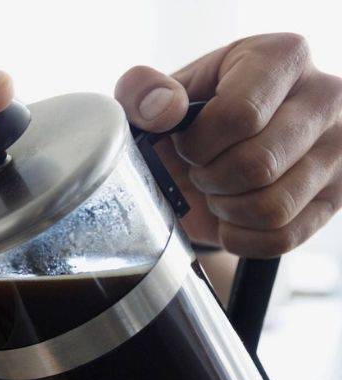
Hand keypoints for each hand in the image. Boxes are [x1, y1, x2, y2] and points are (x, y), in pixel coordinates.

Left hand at [116, 33, 341, 257]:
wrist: (214, 156)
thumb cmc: (188, 119)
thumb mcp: (156, 96)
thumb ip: (141, 91)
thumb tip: (161, 109)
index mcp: (282, 57)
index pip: (240, 115)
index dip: (198, 144)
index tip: (186, 143)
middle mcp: (325, 97)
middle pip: (258, 164)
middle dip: (210, 178)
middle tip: (200, 170)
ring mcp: (339, 149)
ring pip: (273, 207)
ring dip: (227, 209)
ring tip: (218, 190)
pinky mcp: (336, 197)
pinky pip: (283, 237)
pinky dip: (242, 237)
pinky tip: (232, 215)